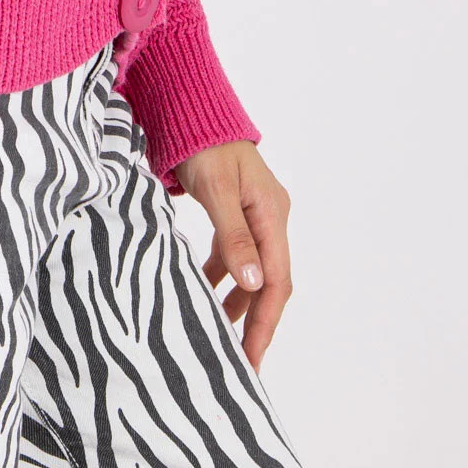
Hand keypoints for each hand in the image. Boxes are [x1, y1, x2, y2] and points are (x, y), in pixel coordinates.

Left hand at [173, 140, 292, 373]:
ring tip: (216, 332)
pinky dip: (221, 274)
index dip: (265, 322)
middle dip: (254, 321)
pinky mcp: (236, 210)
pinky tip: (202, 288)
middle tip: (238, 360)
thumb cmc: (203, 141)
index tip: (251, 358)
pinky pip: (235, 252)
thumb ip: (233, 235)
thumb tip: (252, 282)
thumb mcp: (217, 189)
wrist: (191, 107)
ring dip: (236, 300)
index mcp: (272, 213)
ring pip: (251, 269)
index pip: (276, 281)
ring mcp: (254, 213)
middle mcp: (269, 216)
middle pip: (268, 280)